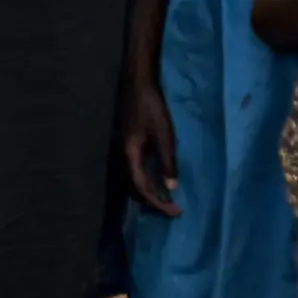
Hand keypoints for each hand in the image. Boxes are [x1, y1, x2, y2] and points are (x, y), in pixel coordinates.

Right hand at [119, 67, 179, 215]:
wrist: (137, 85)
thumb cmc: (151, 109)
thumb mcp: (165, 136)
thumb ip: (167, 162)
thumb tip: (171, 188)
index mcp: (130, 155)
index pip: (141, 188)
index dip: (158, 203)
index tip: (175, 212)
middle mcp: (122, 156)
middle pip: (133, 188)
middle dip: (153, 202)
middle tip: (173, 210)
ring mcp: (122, 150)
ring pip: (131, 181)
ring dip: (148, 193)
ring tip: (167, 199)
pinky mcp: (126, 145)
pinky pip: (133, 171)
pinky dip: (145, 181)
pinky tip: (157, 180)